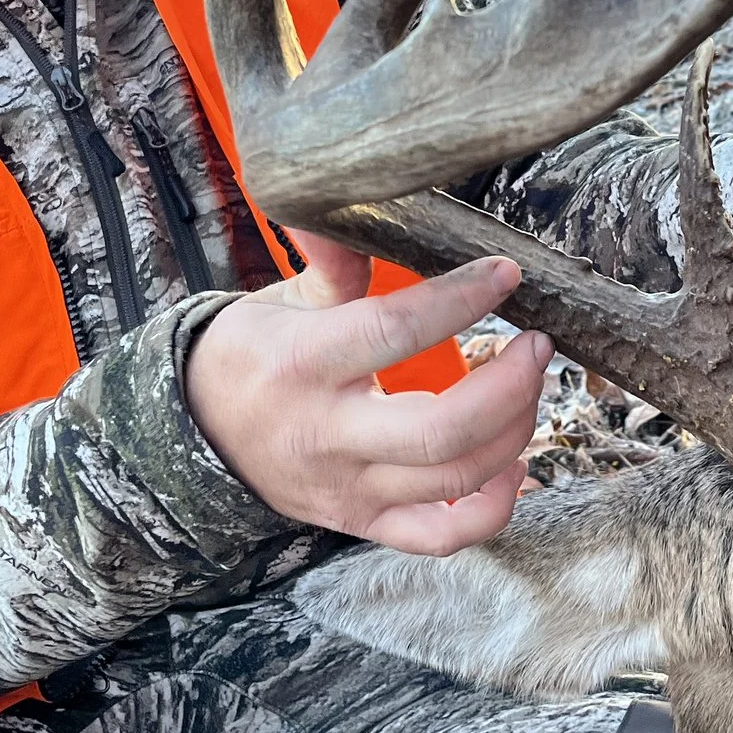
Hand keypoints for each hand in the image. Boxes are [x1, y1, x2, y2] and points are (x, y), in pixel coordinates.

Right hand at [185, 233, 551, 554]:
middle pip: (440, 429)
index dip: (461, 299)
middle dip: (510, 386)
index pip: (396, 331)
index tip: (505, 274)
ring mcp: (349, 488)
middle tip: (537, 344)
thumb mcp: (281, 299)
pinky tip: (513, 465)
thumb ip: (332, 258)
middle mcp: (327, 435)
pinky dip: (493, 508)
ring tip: (530, 387)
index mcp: (303, 364)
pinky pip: (441, 536)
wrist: (194, 435)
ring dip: (514, 431)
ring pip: (453, 478)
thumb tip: (355, 196)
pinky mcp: (364, 522)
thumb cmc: (250, 357)